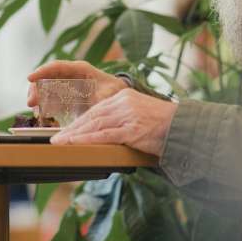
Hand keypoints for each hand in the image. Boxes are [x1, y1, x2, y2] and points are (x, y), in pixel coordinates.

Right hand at [26, 60, 125, 107]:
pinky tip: (42, 114)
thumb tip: (96, 104)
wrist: (118, 96)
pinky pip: (51, 98)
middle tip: (31, 102)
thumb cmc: (114, 90)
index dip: (42, 71)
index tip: (30, 78)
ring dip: (38, 98)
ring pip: (46, 87)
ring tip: (35, 111)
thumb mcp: (110, 92)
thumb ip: (103, 97)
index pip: (57, 66)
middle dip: (36, 88)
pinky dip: (44, 105)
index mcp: (80, 69)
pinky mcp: (65, 95)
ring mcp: (66, 84)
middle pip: (47, 77)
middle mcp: (70, 74)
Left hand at [51, 89, 176, 155]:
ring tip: (60, 143)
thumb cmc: (163, 128)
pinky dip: (88, 140)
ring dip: (75, 135)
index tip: (66, 131)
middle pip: (92, 116)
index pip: (96, 110)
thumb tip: (101, 135)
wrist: (185, 128)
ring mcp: (129, 115)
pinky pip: (106, 135)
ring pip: (95, 125)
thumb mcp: (139, 117)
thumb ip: (121, 121)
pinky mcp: (133, 129)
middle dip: (72, 129)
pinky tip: (76, 143)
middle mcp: (124, 103)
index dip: (79, 122)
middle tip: (56, 138)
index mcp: (124, 97)